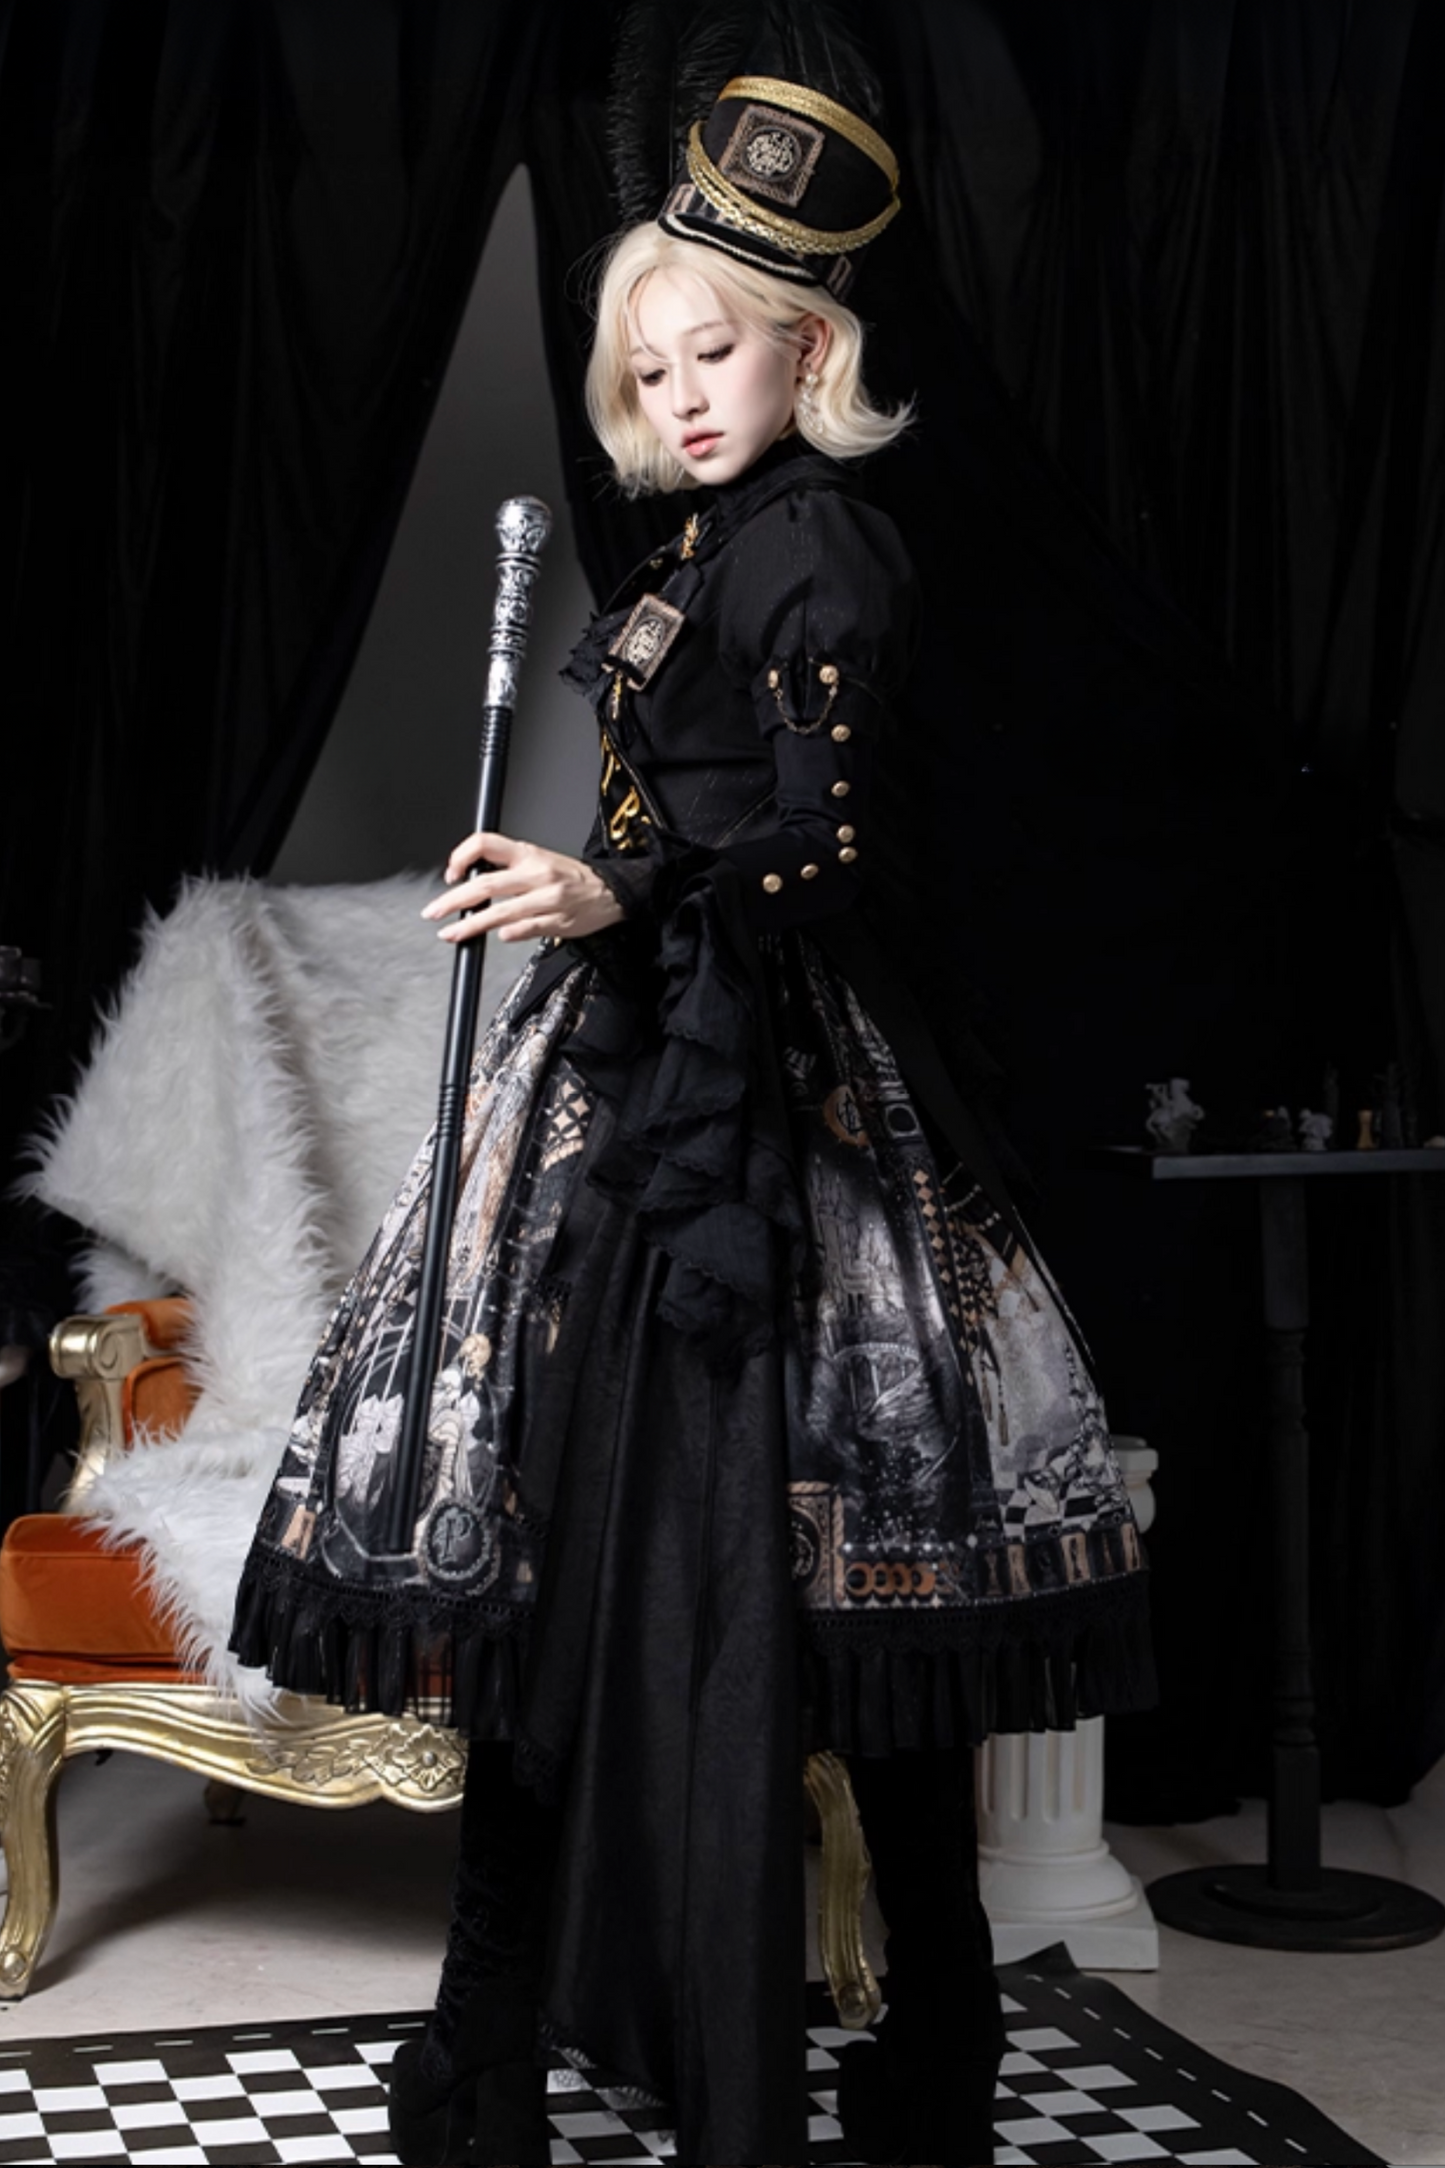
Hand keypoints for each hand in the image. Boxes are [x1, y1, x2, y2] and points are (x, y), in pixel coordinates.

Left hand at [421, 831, 624, 944]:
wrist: (612, 891)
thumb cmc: (572, 877)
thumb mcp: (539, 858)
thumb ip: (507, 868)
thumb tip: (471, 880)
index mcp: (529, 853)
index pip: (485, 844)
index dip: (461, 857)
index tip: (450, 874)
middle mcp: (536, 873)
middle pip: (485, 885)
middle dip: (453, 901)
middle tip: (434, 912)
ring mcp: (547, 899)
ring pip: (500, 912)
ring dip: (470, 925)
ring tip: (451, 933)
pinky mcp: (557, 922)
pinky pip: (526, 929)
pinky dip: (508, 934)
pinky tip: (498, 936)